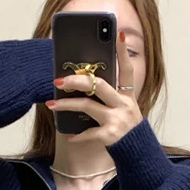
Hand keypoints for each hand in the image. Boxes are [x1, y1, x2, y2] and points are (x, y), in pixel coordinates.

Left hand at [45, 29, 142, 144]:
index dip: (123, 52)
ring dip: (66, 105)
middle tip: (60, 80)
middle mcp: (123, 105)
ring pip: (87, 106)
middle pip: (99, 85)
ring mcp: (116, 119)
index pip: (127, 70)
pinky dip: (77, 135)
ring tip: (51, 104)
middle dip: (78, 80)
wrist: (138, 154)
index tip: (118, 35)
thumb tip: (85, 84)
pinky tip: (68, 135)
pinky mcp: (110, 135)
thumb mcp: (125, 110)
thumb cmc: (127, 130)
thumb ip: (110, 98)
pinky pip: (88, 133)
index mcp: (128, 96)